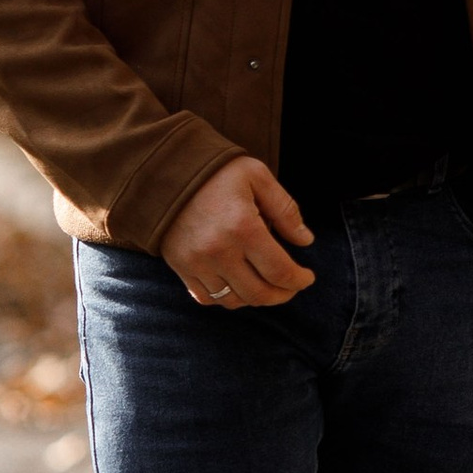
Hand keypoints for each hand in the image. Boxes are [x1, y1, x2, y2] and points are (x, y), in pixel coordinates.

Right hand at [162, 155, 315, 307]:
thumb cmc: (217, 172)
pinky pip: (207, 298)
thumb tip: (306, 240)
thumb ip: (285, 210)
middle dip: (282, 295)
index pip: (280, 271)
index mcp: (243, 227)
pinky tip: (239, 286)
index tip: (307, 277)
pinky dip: (227, 299)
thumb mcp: (258, 176)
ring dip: (256, 299)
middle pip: (259, 293)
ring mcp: (197, 263)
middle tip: (292, 286)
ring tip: (268, 286)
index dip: (299, 280)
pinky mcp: (181, 268)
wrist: (164, 172)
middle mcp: (219, 251)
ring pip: (234, 300)